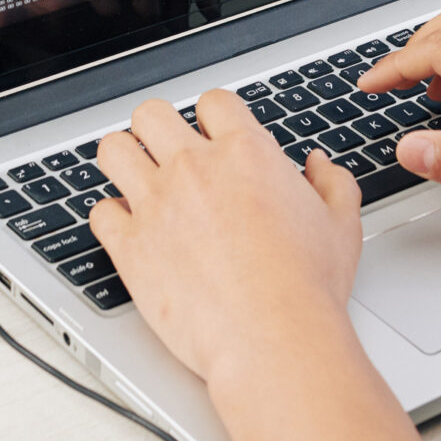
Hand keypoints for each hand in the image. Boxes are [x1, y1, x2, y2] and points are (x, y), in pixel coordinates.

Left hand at [90, 91, 365, 390]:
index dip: (212, 118)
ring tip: (134, 179)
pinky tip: (127, 229)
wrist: (274, 337)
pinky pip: (99, 212)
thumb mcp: (341, 224)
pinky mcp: (131, 247)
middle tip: (165, 153)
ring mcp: (157, 204)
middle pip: (151, 113)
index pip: (212, 102)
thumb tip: (319, 166)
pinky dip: (110, 218)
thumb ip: (332, 183)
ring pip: (113, 150)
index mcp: (245, 152)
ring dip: (123, 160)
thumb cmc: (307, 287)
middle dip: (156, 129)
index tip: (212, 138)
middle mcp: (194, 168)